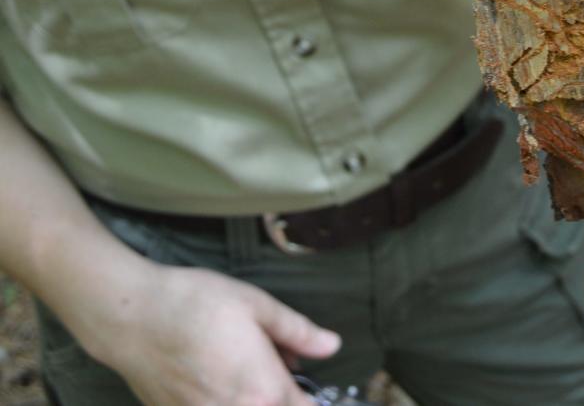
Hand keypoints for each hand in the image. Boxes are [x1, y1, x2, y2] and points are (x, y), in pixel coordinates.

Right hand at [86, 260, 338, 405]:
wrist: (135, 317)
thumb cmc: (196, 304)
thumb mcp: (256, 305)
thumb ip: (298, 332)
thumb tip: (331, 346)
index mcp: (265, 391)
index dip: (312, 397)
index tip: (303, 380)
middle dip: (281, 397)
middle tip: (273, 367)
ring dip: (253, 400)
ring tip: (239, 370)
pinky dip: (223, 401)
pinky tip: (214, 379)